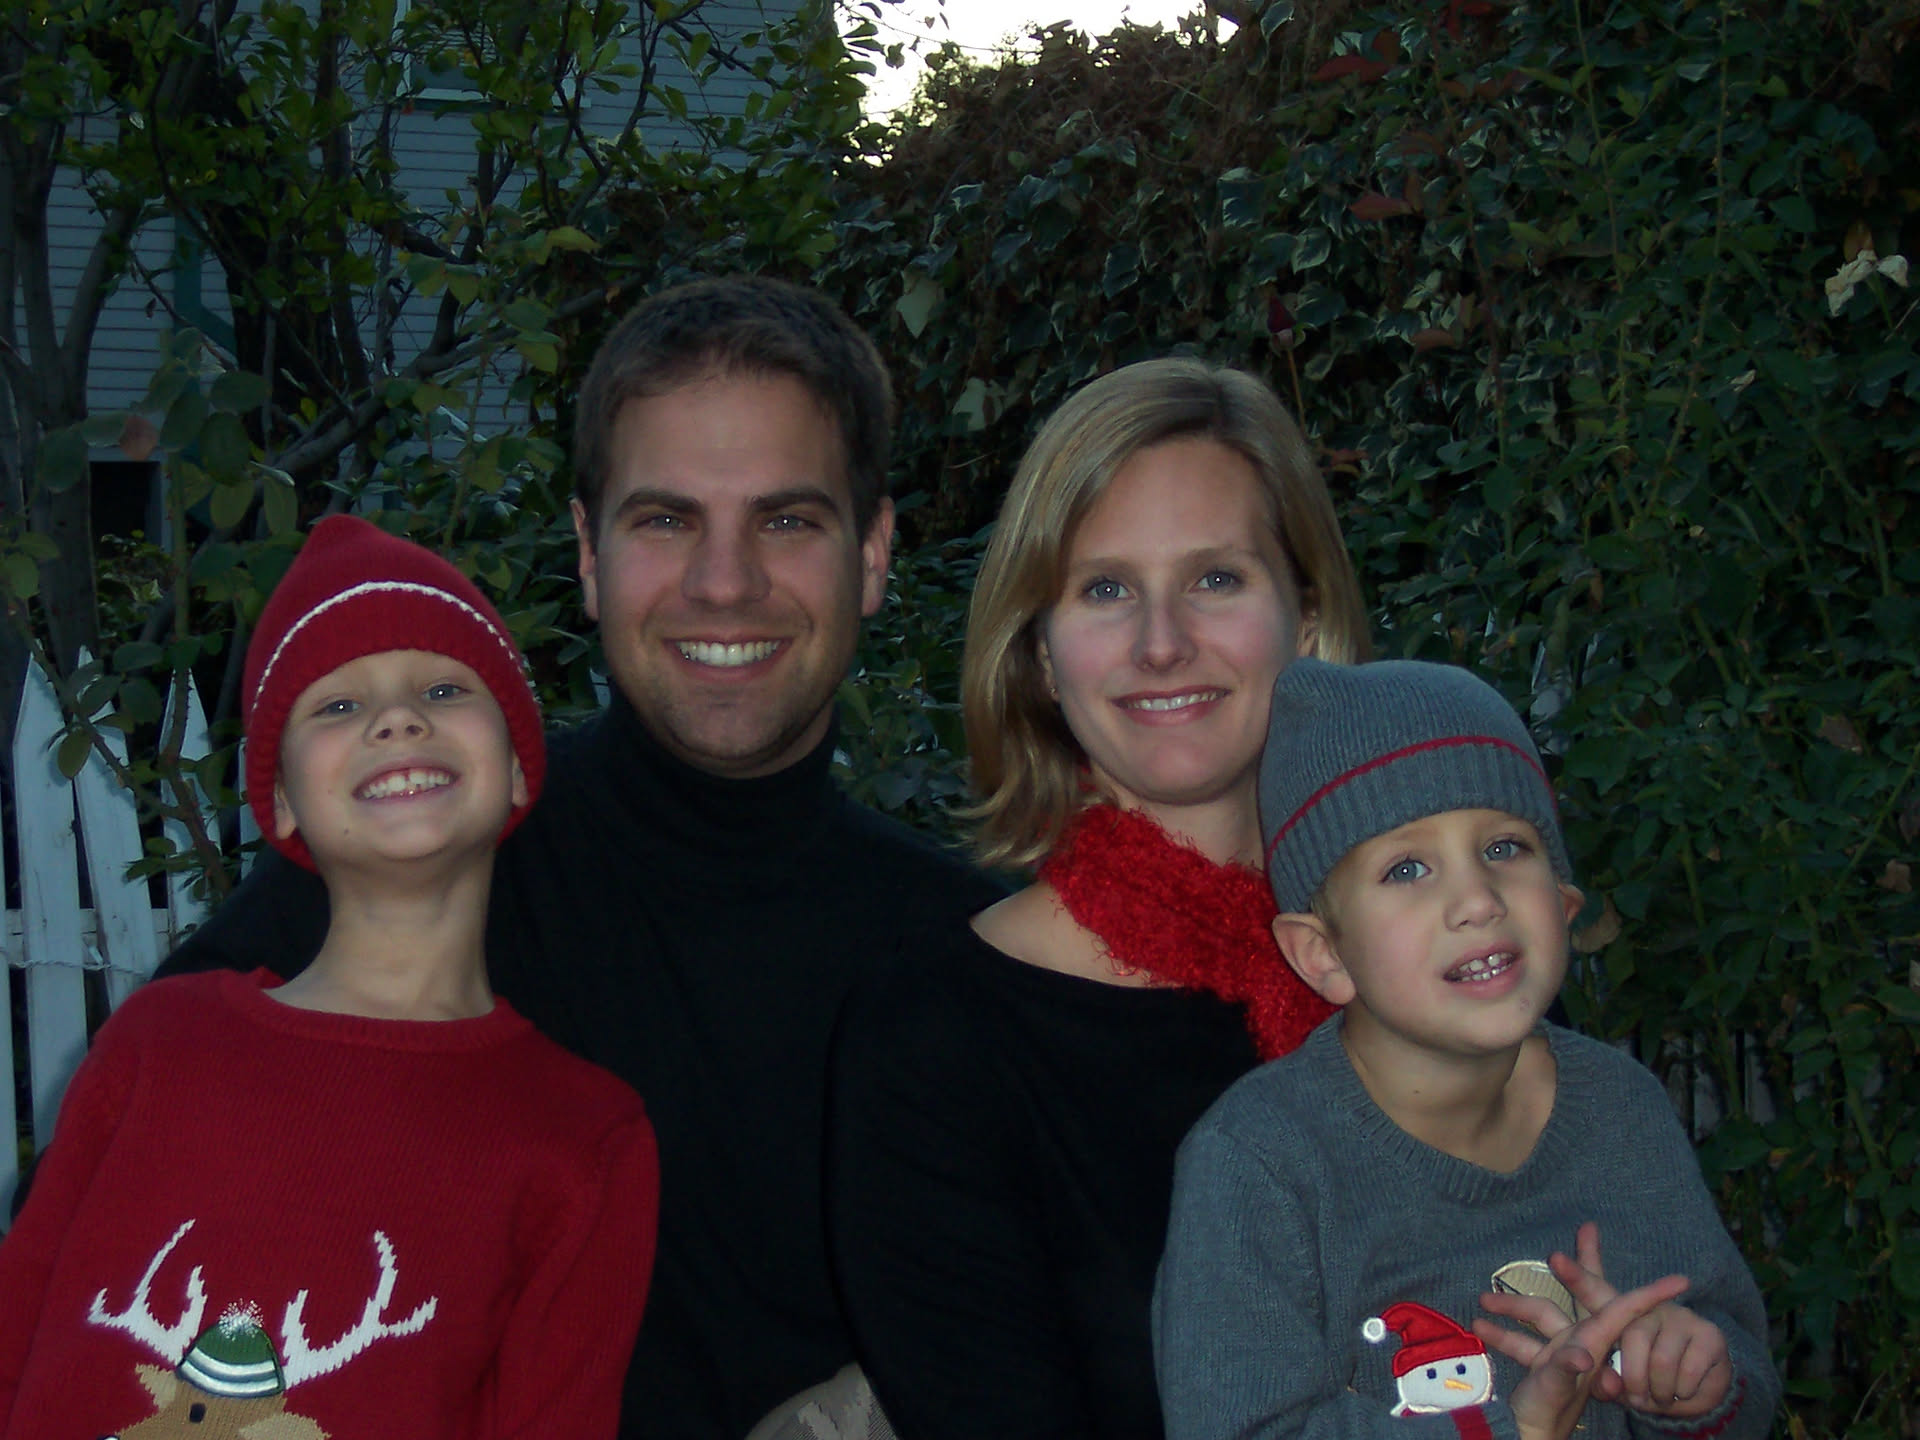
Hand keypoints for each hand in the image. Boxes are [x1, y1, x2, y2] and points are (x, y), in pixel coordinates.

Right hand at [1474, 1224, 1689, 1439]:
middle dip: (1582, 1264)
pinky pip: (1521, 1340)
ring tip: (1482, 1299)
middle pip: (1585, 1295)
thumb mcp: (1557, 1391)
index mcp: (1592, 1343)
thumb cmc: (1547, 1415)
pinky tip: (1479, 1327)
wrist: (1529, 1438)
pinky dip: (1501, 1333)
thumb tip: (1579, 1354)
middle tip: (1587, 1229)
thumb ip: (1566, 1369)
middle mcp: (1580, 1341)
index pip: (1626, 1311)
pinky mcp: (1542, 1364)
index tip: (1681, 1280)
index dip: (1652, 1295)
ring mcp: (1561, 1351)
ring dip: (1512, 1305)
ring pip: (1541, 1312)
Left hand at [1546, 1222, 1732, 1416]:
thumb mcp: (1614, 1379)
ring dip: (1659, 1390)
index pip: (1594, 1290)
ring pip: (1661, 1360)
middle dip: (1635, 1377)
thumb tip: (1602, 1379)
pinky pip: (1689, 1371)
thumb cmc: (1642, 1380)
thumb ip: (1598, 1380)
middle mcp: (1649, 1307)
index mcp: (1618, 1313)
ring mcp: (1683, 1317)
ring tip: (1658, 1396)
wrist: (1693, 1393)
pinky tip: (1683, 1391)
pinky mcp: (1710, 1335)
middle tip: (1637, 1398)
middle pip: (1633, 1336)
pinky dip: (1684, 1392)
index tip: (1554, 1257)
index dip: (1574, 1275)